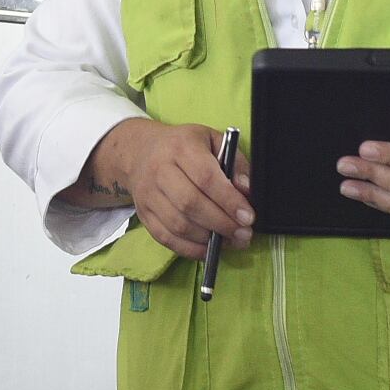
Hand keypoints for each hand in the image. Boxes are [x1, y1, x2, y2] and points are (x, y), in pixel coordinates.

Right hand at [84, 118, 253, 262]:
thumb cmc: (184, 146)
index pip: (206, 178)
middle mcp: (159, 170)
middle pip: (190, 204)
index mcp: (181, 147)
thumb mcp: (213, 140)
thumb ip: (234, 162)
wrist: (141, 152)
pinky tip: (210, 249)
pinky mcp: (144, 215)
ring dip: (209, 239)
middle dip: (222, 224)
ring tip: (232, 241)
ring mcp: (148, 195)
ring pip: (179, 225)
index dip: (229, 200)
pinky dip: (191, 249)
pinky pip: (167, 238)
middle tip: (244, 233)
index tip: (248, 216)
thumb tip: (246, 190)